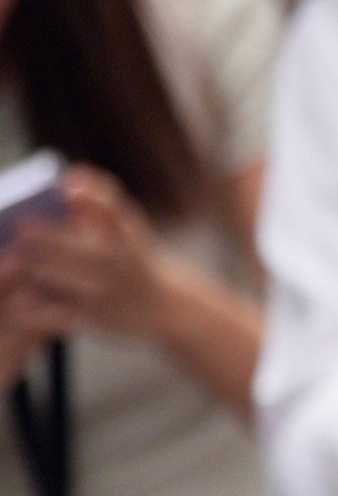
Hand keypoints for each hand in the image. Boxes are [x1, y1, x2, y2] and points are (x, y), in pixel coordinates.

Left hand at [0, 167, 175, 345]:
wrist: (164, 307)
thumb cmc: (135, 258)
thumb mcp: (131, 225)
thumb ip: (102, 198)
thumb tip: (72, 176)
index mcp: (124, 236)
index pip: (112, 214)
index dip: (92, 201)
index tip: (69, 191)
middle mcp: (114, 264)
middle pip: (66, 248)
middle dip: (34, 239)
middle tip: (14, 232)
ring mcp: (101, 293)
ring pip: (51, 278)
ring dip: (23, 269)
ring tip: (3, 260)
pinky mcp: (89, 319)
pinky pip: (48, 314)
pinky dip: (25, 309)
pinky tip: (8, 302)